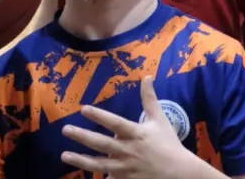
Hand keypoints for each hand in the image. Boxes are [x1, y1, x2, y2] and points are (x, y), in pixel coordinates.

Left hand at [60, 76, 197, 177]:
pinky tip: (81, 175)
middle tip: (65, 130)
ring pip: (99, 164)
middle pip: (102, 143)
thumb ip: (149, 99)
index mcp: (136, 133)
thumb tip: (146, 76)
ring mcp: (126, 168)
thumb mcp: (159, 119)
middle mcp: (129, 150)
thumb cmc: (168, 143)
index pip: (115, 123)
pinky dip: (97, 178)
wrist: (179, 173)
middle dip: (82, 136)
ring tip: (64, 155)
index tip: (83, 109)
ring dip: (80, 160)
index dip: (99, 116)